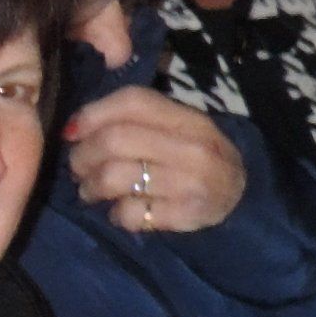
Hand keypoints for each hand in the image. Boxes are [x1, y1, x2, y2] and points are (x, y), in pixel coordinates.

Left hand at [59, 89, 243, 233]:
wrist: (242, 199)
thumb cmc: (194, 160)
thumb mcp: (178, 129)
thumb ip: (133, 120)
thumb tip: (72, 129)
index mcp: (190, 119)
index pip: (133, 102)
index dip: (93, 114)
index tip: (75, 133)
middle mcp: (194, 147)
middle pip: (115, 140)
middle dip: (83, 156)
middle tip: (80, 168)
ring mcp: (192, 182)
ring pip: (114, 177)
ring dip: (91, 187)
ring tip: (92, 191)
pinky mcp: (187, 215)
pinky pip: (131, 213)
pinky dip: (117, 215)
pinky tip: (123, 212)